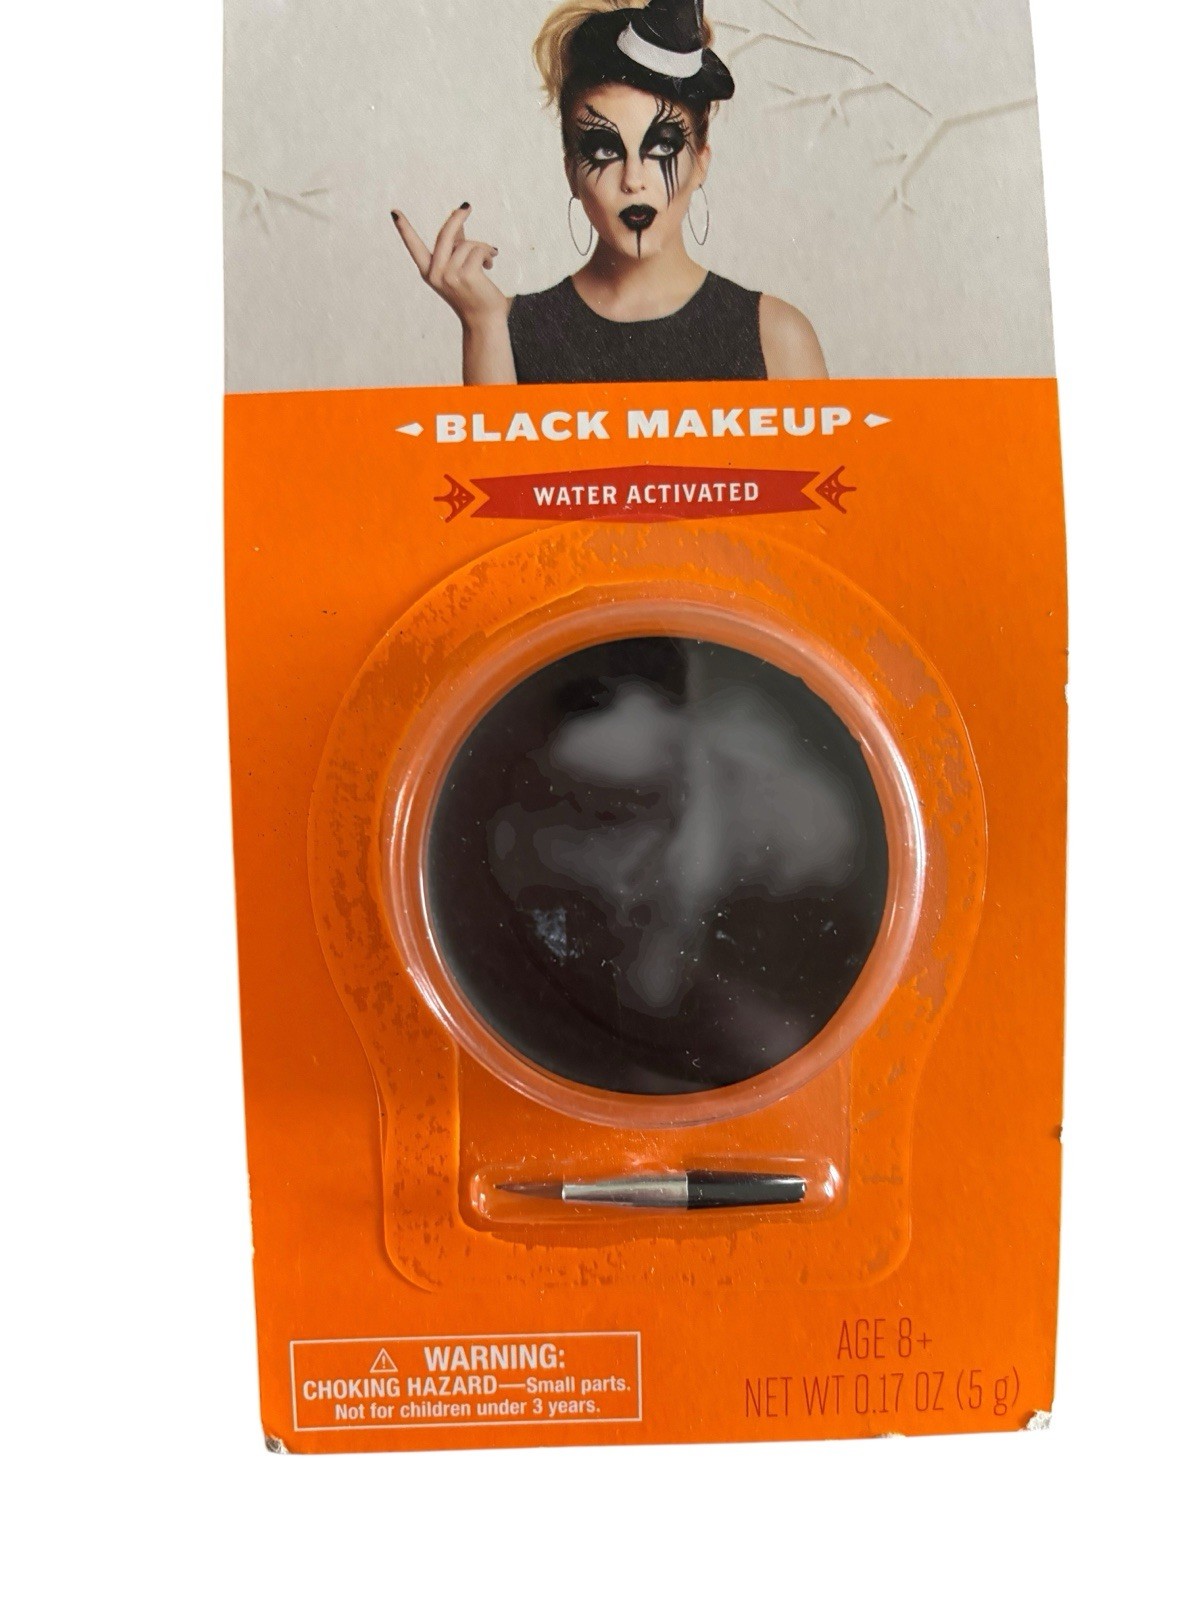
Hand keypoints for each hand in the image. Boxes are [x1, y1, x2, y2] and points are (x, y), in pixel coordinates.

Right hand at [391, 204, 506, 329]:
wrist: (484, 320)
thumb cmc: (473, 294)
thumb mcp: (458, 269)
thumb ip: (456, 246)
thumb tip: (457, 223)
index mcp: (429, 272)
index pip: (414, 246)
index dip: (404, 228)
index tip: (393, 212)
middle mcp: (436, 273)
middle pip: (445, 234)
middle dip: (457, 217)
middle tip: (466, 207)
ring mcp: (450, 275)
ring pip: (467, 244)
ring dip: (482, 248)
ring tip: (488, 259)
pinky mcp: (467, 275)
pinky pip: (479, 250)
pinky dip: (488, 253)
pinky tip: (491, 262)